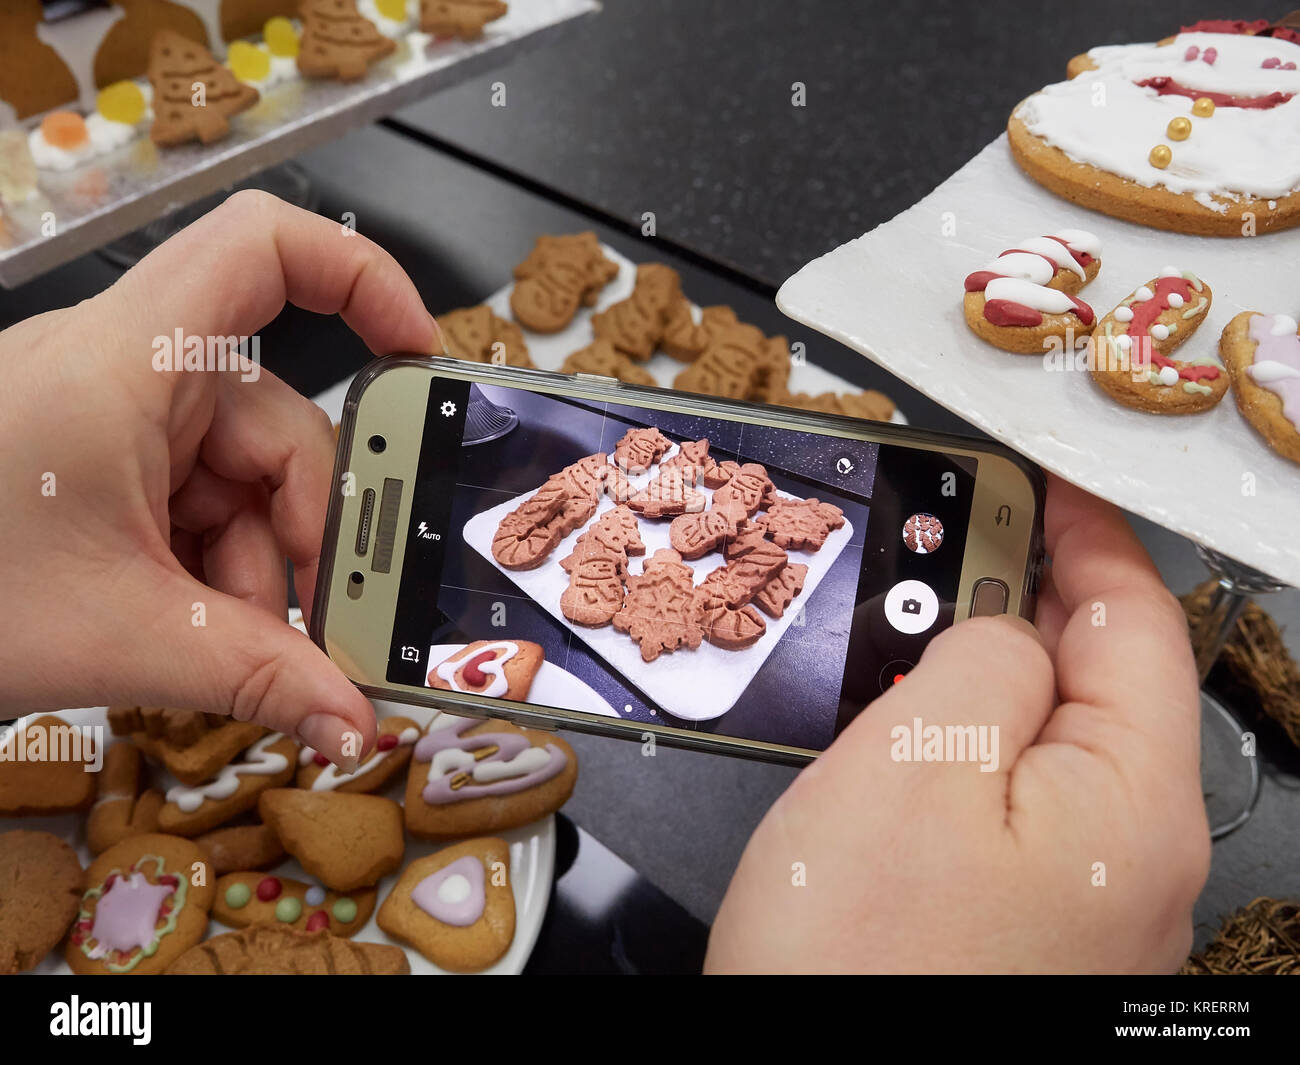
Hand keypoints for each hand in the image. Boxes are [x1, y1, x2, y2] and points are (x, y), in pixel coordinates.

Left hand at [0, 191, 437, 767]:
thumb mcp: (120, 633)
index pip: (265, 250)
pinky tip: (198, 630)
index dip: (362, 277)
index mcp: (128, 363)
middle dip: (312, 533)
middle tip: (334, 622)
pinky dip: (218, 571)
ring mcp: (114, 421)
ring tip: (235, 650)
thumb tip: (353, 720)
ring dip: (260, 572)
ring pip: (246, 482)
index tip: (423, 356)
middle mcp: (127, 373)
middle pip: (282, 422)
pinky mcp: (102, 465)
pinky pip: (203, 505)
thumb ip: (257, 676)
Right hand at [706, 476, 1210, 972]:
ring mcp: (1077, 901)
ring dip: (982, 671)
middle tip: (944, 543)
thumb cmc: (857, 961)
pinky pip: (1005, 802)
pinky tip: (903, 732)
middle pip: (1099, 682)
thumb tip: (1009, 623)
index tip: (1035, 476)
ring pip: (1042, 742)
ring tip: (909, 627)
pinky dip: (961, 743)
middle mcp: (1127, 858)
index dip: (1086, 532)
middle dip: (1026, 597)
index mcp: (1130, 803)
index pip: (1137, 623)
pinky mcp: (1017, 928)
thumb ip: (983, 660)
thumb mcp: (913, 760)